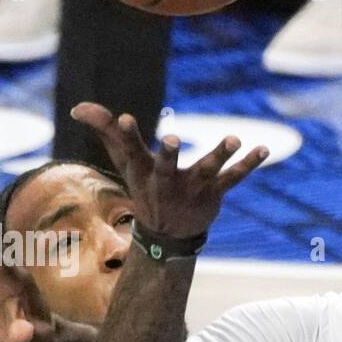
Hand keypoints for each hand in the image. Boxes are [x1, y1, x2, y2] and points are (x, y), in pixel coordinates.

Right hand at [71, 103, 267, 237]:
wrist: (169, 235)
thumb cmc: (145, 189)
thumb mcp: (124, 162)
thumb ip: (106, 131)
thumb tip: (78, 106)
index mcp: (143, 171)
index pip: (129, 149)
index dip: (124, 133)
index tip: (123, 117)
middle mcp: (167, 181)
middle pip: (166, 166)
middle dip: (168, 154)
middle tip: (172, 140)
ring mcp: (193, 188)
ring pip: (208, 170)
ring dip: (220, 155)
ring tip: (234, 139)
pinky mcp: (215, 192)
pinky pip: (234, 177)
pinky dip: (249, 164)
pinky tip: (264, 149)